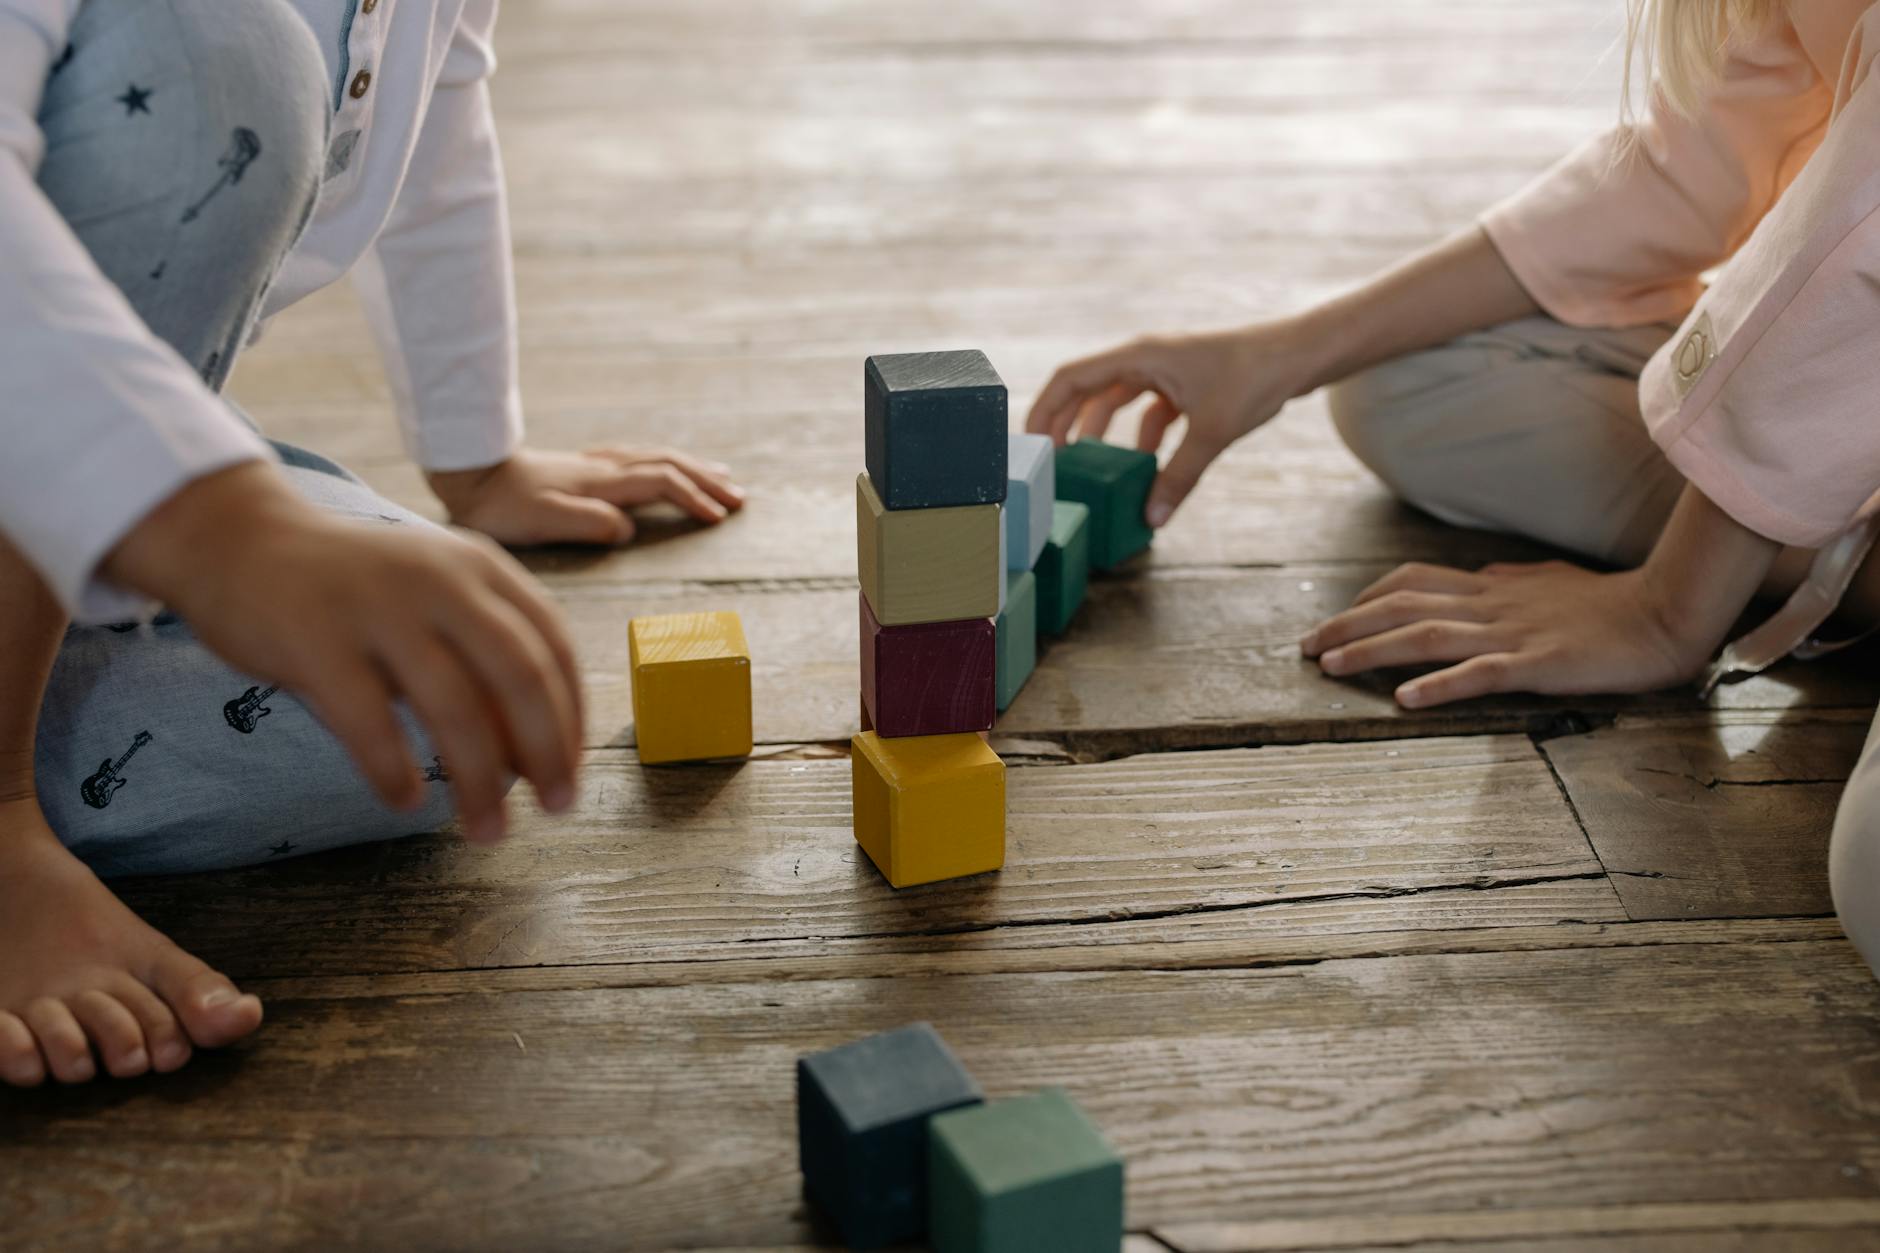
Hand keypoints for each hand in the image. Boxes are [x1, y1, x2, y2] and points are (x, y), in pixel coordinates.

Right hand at [105, 463, 584, 842]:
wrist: (240, 538)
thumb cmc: (354, 585)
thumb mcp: (435, 592)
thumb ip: (484, 651)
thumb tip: (534, 749)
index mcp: (480, 567)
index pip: (553, 646)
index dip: (571, 716)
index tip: (569, 771)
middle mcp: (440, 581)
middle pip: (520, 676)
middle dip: (547, 752)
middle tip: (556, 807)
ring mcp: (378, 608)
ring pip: (455, 708)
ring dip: (481, 781)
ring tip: (486, 830)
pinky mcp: (315, 640)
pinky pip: (369, 723)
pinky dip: (395, 772)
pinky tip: (406, 802)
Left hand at [427, 446, 744, 546]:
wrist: (468, 473)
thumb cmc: (501, 506)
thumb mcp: (543, 521)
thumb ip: (590, 523)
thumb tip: (629, 528)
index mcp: (602, 484)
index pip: (662, 484)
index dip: (695, 500)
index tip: (720, 519)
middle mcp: (604, 468)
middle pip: (669, 464)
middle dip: (708, 480)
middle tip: (740, 497)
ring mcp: (594, 464)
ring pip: (656, 457)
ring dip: (693, 467)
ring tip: (721, 476)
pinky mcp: (583, 466)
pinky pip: (639, 457)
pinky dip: (666, 462)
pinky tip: (666, 466)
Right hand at [1026, 321, 1321, 525]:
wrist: (1300, 355)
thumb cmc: (1255, 377)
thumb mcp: (1212, 432)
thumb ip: (1178, 477)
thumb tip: (1152, 519)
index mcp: (1139, 356)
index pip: (1070, 378)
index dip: (1043, 409)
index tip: (1031, 444)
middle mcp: (1144, 357)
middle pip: (1087, 389)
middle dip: (1065, 425)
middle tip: (1050, 462)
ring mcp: (1163, 369)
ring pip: (1116, 400)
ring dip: (1101, 431)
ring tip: (1090, 467)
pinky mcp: (1183, 382)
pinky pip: (1147, 409)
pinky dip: (1141, 435)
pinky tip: (1145, 465)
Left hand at [1300, 560, 1705, 708]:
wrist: (1669, 613)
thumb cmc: (1613, 604)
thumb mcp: (1553, 583)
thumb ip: (1514, 581)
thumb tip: (1485, 575)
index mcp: (1494, 587)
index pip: (1414, 581)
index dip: (1368, 598)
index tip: (1335, 618)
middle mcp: (1493, 605)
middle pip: (1403, 606)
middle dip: (1347, 625)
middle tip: (1304, 647)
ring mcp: (1514, 634)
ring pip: (1427, 636)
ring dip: (1373, 651)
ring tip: (1329, 667)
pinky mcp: (1540, 664)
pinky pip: (1480, 673)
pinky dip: (1439, 685)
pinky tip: (1405, 699)